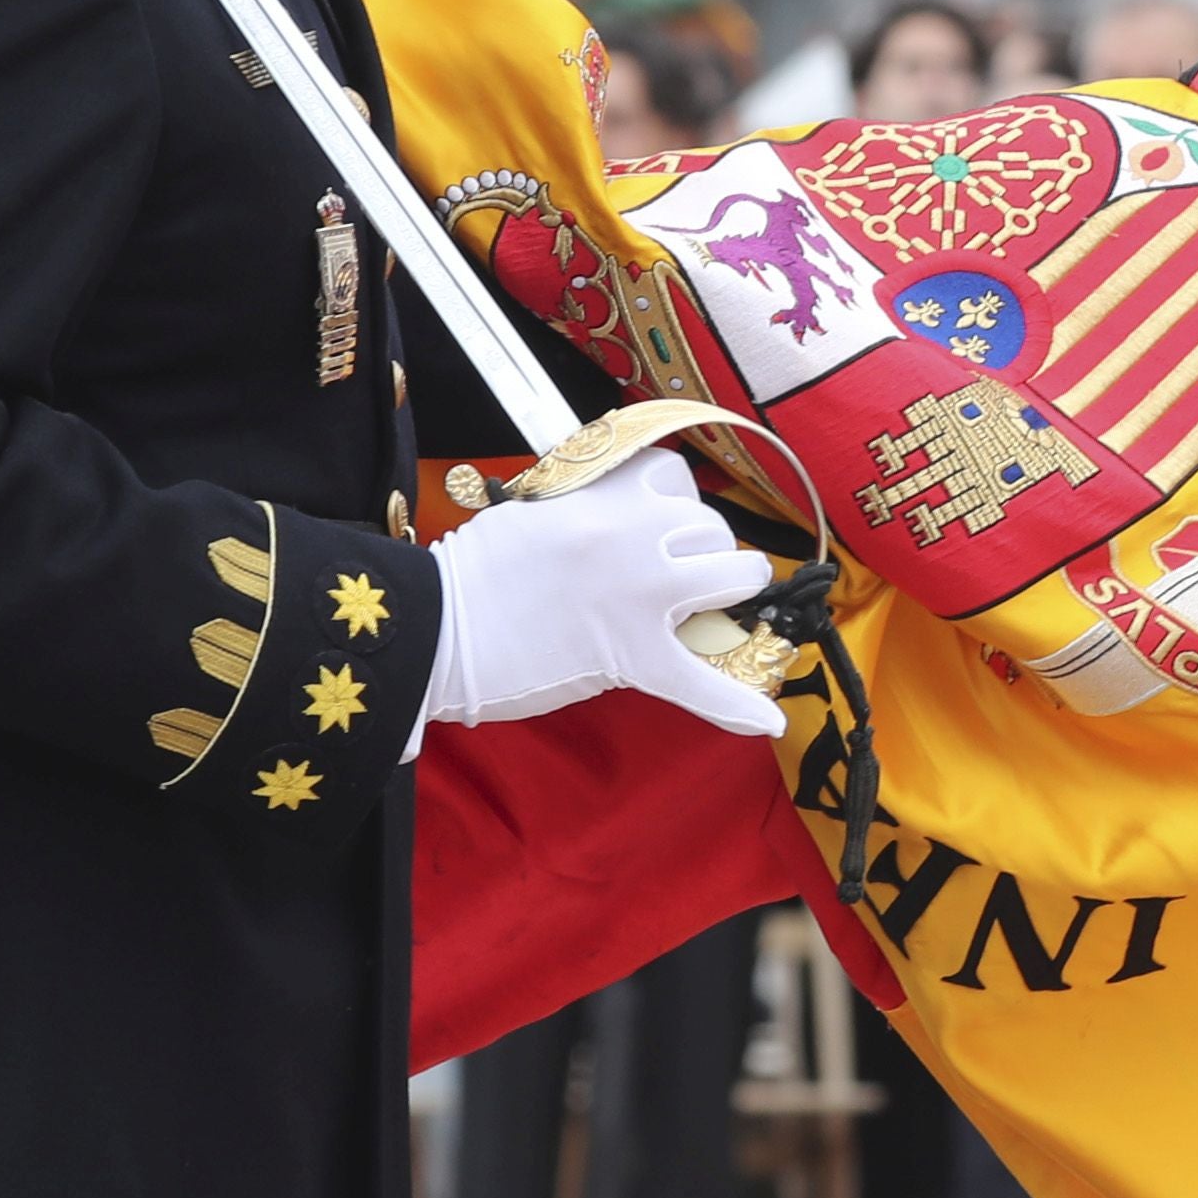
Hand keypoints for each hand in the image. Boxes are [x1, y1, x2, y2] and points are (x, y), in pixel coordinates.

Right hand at [418, 451, 781, 738]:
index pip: (673, 476)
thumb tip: (627, 521)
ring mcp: (638, 592)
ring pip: (731, 575)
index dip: (676, 505)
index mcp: (599, 494)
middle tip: (679, 579)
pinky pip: (701, 680)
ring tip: (715, 611)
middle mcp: (630, 533)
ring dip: (730, 592)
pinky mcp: (631, 654)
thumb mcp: (531, 513)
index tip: (661, 527)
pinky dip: (734, 705)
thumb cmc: (470, 576)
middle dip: (704, 550)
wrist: (432, 629)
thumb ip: (587, 511)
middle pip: (710, 526)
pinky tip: (766, 720)